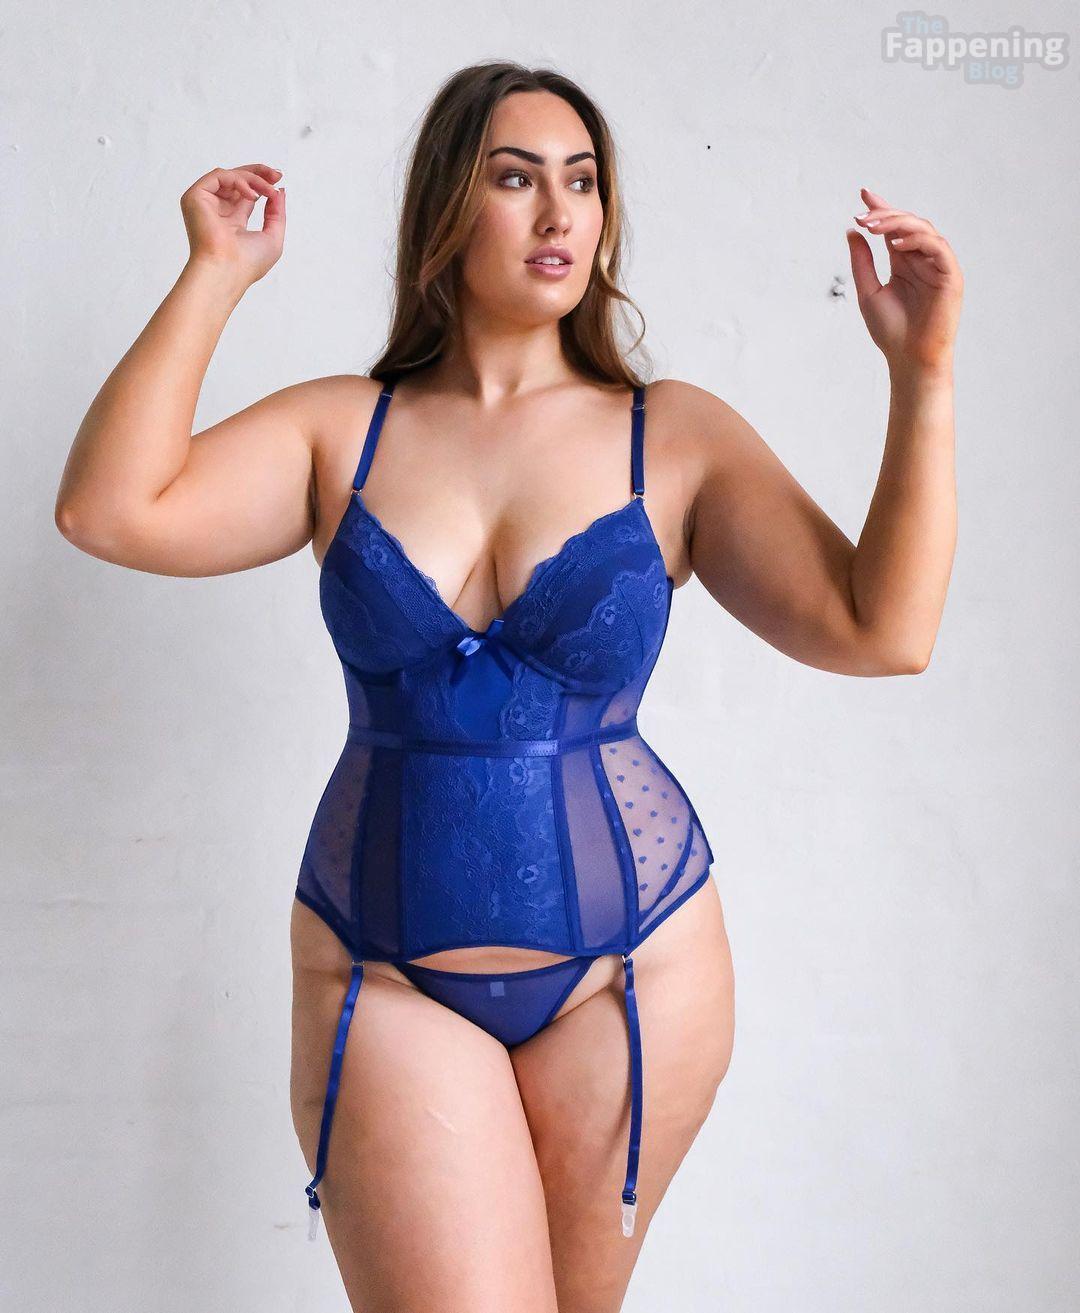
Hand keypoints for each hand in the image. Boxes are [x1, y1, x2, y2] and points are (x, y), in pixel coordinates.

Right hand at [180, 163, 285, 287]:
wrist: (227, 271)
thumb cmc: (248, 263)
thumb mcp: (272, 236)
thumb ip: (277, 213)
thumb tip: (279, 191)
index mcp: (231, 221)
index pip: (244, 193)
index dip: (261, 183)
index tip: (278, 179)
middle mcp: (216, 211)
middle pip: (236, 180)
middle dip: (258, 173)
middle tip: (277, 174)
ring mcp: (204, 203)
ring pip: (229, 176)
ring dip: (253, 179)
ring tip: (269, 190)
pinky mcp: (195, 196)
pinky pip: (219, 176)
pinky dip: (239, 180)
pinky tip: (253, 195)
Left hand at [847, 187, 962, 374]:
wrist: (908, 358)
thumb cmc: (890, 331)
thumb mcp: (868, 290)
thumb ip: (862, 261)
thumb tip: (853, 231)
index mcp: (904, 262)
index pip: (894, 229)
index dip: (882, 209)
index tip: (863, 194)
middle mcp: (922, 260)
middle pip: (908, 224)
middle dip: (886, 215)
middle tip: (864, 215)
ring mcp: (938, 266)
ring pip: (923, 230)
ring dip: (898, 224)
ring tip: (875, 226)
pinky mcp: (950, 275)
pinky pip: (937, 247)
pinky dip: (918, 239)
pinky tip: (897, 241)